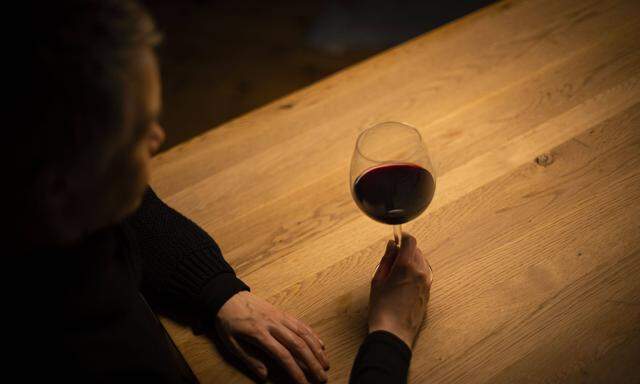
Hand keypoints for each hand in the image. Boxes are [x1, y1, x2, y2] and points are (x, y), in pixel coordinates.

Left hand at [216, 291, 329, 382]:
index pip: (283, 355)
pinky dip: (313, 334)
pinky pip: (301, 323)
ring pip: (303, 333)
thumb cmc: (228, 321)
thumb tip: (264, 376)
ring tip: (325, 364)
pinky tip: (320, 344)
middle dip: (312, 363)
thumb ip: (249, 359)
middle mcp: (274, 324)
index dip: (295, 371)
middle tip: (322, 378)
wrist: (228, 296)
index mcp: (259, 333)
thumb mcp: (231, 342)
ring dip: (317, 350)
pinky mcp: (282, 312)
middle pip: (298, 345)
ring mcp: (280, 317)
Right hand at [368, 234, 432, 348]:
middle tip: (392, 258)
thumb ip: (386, 259)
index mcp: (406, 266)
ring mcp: (427, 282)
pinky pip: (424, 273)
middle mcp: (420, 272)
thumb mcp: (378, 280)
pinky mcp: (428, 292)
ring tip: (396, 272)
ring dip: (411, 261)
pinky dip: (415, 271)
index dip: (403, 237)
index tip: (396, 239)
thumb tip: (392, 246)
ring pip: (421, 262)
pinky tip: (403, 282)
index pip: (410, 241)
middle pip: (416, 251)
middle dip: (405, 250)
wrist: (394, 332)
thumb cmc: (382, 308)